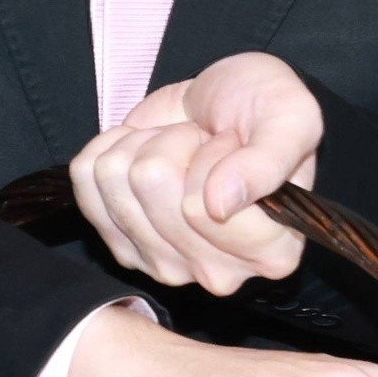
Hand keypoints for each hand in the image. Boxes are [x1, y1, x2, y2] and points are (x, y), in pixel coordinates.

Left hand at [71, 51, 321, 295]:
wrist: (228, 103)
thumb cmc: (266, 110)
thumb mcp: (292, 118)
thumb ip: (270, 161)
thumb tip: (220, 204)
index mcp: (273, 254)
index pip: (202, 207)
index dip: (213, 158)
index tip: (234, 146)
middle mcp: (219, 273)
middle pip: (152, 188)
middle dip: (177, 145)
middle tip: (206, 146)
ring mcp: (164, 264)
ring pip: (116, 179)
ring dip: (148, 144)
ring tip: (182, 148)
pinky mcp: (121, 245)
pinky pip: (86, 177)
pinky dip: (115, 145)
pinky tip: (150, 150)